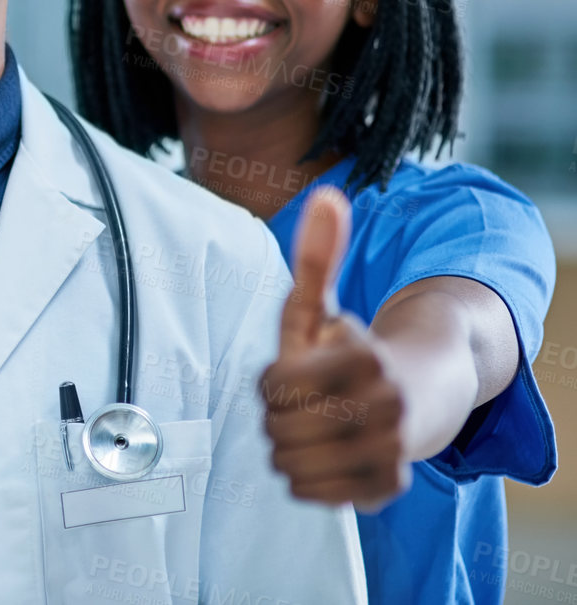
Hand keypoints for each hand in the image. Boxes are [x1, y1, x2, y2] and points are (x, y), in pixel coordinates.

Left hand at [260, 186, 408, 508]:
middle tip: (304, 403)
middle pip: (278, 428)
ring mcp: (391, 452)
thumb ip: (318, 257)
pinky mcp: (388, 489)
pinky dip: (307, 479)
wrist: (416, 398)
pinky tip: (325, 456)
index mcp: (364, 357)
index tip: (293, 373)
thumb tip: (327, 193)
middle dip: (279, 415)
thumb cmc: (349, 351)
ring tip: (314, 427)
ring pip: (290, 465)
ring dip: (289, 448)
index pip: (272, 386)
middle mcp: (385, 406)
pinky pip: (312, 494)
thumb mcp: (324, 306)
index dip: (272, 381)